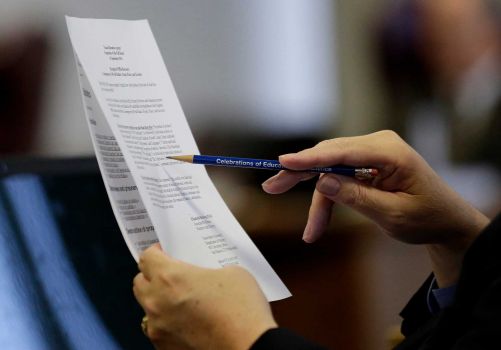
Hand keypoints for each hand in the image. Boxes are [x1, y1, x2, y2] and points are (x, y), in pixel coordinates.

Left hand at [133, 244, 276, 349]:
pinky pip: (157, 329)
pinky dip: (167, 323)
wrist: (250, 347)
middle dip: (152, 276)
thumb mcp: (231, 272)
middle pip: (139, 282)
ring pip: (146, 308)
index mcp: (170, 277)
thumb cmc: (242, 306)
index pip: (146, 258)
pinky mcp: (164, 348)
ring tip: (179, 301)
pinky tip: (188, 323)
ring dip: (158, 301)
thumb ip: (209, 270)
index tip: (167, 253)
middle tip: (171, 276)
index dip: (156, 252)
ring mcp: (158, 328)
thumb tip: (204, 278)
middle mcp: (156, 302)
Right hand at [262, 130, 488, 285]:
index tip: (282, 162)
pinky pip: (338, 177)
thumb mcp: (392, 214)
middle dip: (300, 175)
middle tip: (272, 187)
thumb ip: (357, 196)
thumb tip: (322, 181)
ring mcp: (371, 153)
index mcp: (390, 152)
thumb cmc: (427, 218)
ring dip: (317, 200)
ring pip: (329, 170)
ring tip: (311, 231)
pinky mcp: (366, 164)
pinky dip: (328, 200)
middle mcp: (378, 145)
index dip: (309, 158)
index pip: (341, 151)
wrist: (446, 222)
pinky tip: (319, 225)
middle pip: (328, 156)